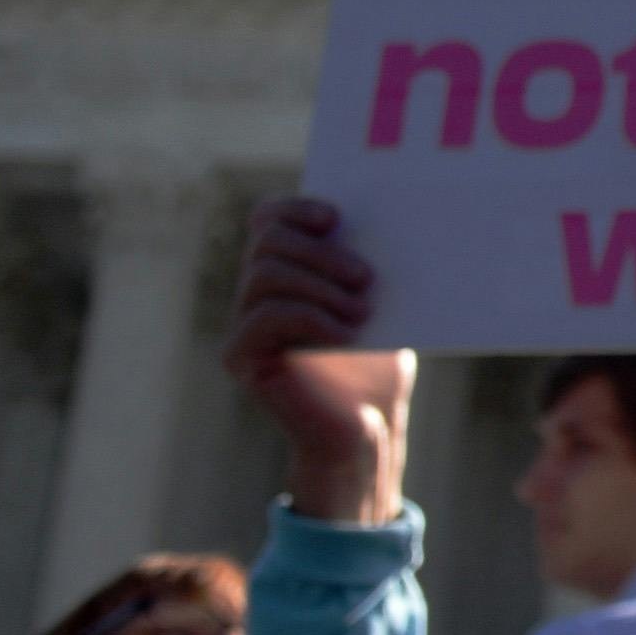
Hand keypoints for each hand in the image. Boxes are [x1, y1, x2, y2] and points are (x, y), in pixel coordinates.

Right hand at [222, 196, 414, 523]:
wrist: (367, 425)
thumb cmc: (377, 361)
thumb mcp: (380, 302)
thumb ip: (367, 265)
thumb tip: (393, 217)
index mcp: (286, 269)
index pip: (268, 218)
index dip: (296, 208)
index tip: (337, 217)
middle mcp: (254, 292)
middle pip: (268, 240)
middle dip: (320, 251)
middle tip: (367, 277)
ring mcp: (243, 324)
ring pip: (265, 274)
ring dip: (321, 286)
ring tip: (363, 311)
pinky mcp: (242, 358)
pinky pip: (265, 317)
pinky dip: (312, 318)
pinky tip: (347, 334)